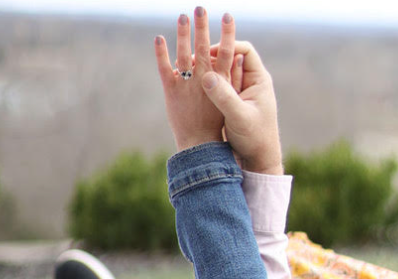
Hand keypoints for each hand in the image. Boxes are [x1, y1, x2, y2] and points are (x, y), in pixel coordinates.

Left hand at [154, 8, 237, 150]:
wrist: (200, 146)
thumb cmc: (217, 124)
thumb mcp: (230, 100)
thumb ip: (233, 78)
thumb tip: (238, 56)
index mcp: (220, 82)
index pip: (226, 52)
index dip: (227, 33)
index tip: (228, 17)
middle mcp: (203, 80)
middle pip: (204, 48)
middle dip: (202, 27)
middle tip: (200, 8)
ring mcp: (186, 85)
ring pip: (184, 54)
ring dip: (183, 34)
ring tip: (182, 16)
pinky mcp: (171, 91)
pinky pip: (164, 68)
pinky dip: (161, 53)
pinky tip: (159, 38)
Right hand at [200, 40, 282, 173]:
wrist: (257, 161)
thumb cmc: (254, 140)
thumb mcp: (239, 117)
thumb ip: (224, 96)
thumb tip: (207, 75)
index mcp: (258, 80)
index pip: (244, 50)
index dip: (227, 46)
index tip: (208, 53)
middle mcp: (249, 83)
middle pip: (230, 58)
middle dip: (211, 57)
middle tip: (191, 61)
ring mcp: (238, 93)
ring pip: (221, 72)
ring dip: (205, 70)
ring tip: (186, 71)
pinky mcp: (229, 104)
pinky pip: (215, 87)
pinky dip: (203, 84)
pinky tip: (189, 86)